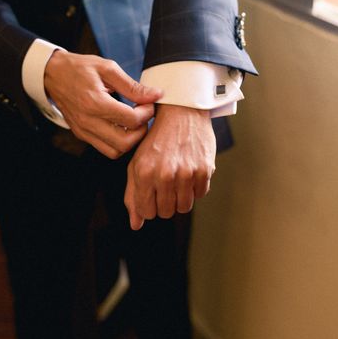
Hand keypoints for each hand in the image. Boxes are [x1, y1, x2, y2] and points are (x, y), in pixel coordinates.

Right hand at [44, 50, 162, 158]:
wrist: (52, 74)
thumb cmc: (80, 68)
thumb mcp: (108, 68)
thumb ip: (132, 86)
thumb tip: (156, 95)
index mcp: (95, 103)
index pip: (131, 120)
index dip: (147, 112)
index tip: (148, 102)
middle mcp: (87, 121)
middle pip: (125, 143)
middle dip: (141, 130)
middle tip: (143, 115)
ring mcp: (83, 131)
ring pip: (115, 151)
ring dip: (130, 140)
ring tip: (133, 122)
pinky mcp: (81, 134)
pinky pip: (105, 148)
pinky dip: (117, 142)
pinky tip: (121, 125)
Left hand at [124, 104, 215, 229]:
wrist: (181, 113)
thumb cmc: (156, 141)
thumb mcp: (137, 163)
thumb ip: (133, 195)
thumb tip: (136, 225)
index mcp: (144, 173)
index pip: (147, 212)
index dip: (149, 206)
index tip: (152, 193)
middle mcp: (165, 174)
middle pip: (166, 212)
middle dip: (165, 202)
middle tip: (165, 183)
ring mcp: (186, 173)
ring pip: (184, 207)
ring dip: (181, 197)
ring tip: (177, 178)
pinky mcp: (204, 170)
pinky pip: (200, 194)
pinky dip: (195, 187)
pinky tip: (189, 170)